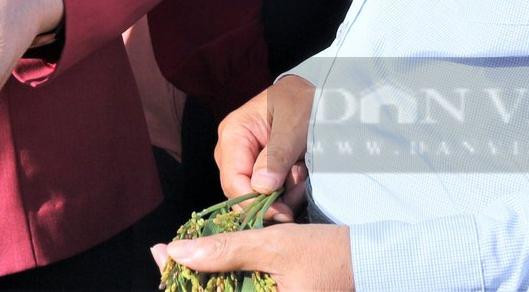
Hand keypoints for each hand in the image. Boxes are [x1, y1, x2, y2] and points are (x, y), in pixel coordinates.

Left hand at [151, 221, 352, 290]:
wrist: (368, 261)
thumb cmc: (325, 253)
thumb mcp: (272, 245)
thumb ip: (226, 251)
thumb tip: (176, 252)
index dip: (178, 283)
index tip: (160, 254)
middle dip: (189, 281)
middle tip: (169, 253)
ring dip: (207, 280)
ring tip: (188, 255)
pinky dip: (228, 281)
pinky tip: (218, 262)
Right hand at [217, 75, 314, 221]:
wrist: (314, 97)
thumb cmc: (300, 103)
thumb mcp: (293, 125)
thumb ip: (277, 155)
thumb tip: (260, 188)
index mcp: (233, 134)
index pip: (233, 180)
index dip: (254, 203)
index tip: (283, 212)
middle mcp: (232, 151)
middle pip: (242, 193)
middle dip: (273, 199)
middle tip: (300, 188)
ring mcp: (244, 162)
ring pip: (257, 196)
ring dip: (284, 194)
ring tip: (303, 174)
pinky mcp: (259, 171)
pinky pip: (268, 193)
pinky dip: (288, 191)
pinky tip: (300, 174)